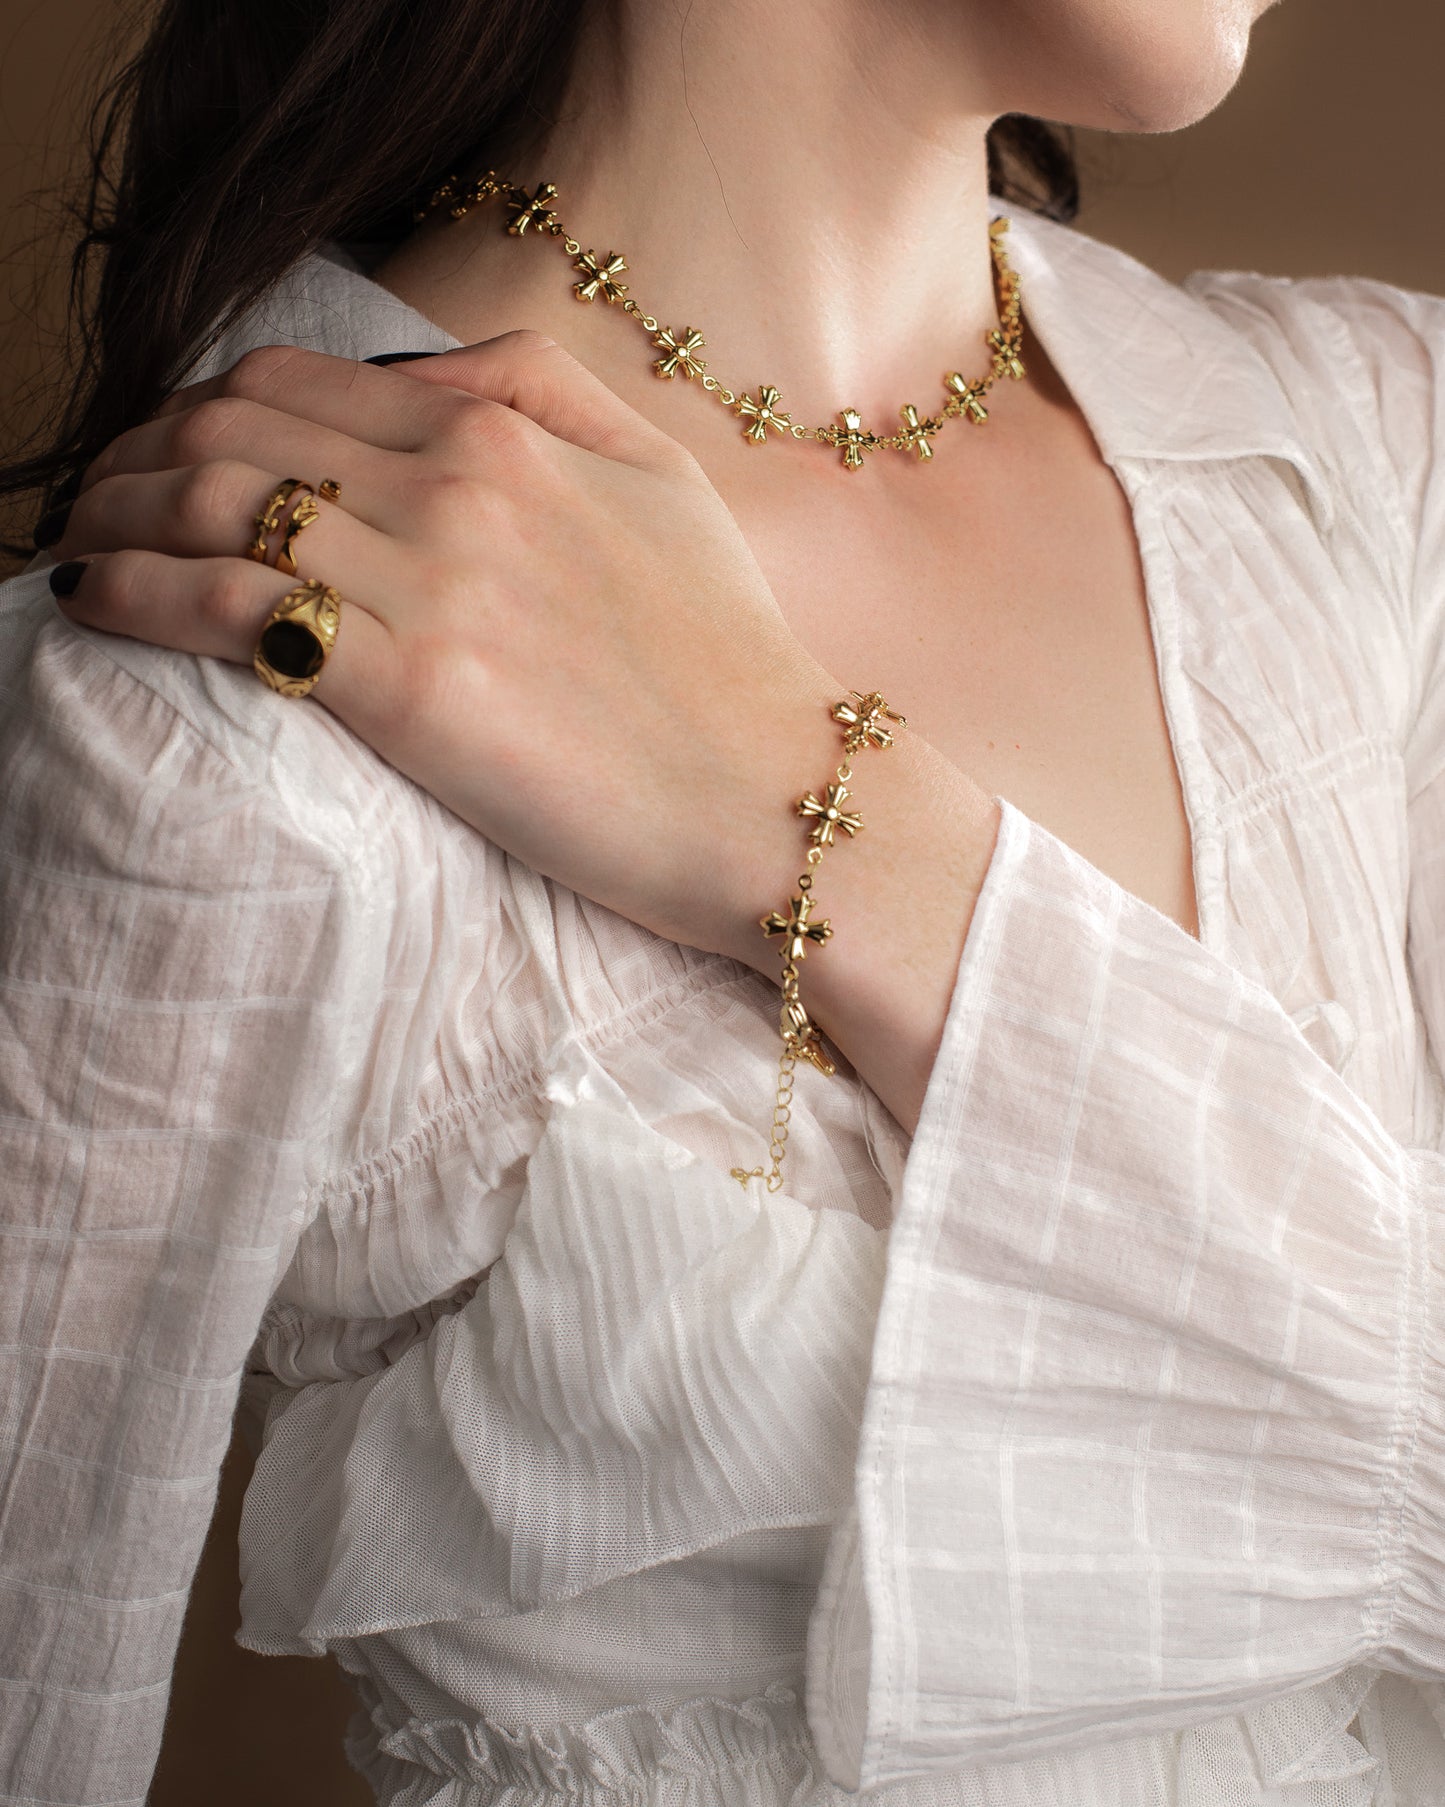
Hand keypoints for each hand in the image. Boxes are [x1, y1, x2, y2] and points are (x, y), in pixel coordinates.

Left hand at [45, 333, 846, 967]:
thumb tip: (418, 364)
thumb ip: (546, 389)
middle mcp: (458, 485)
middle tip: (90, 504)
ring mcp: (434, 584)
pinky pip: (227, 610)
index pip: (290, 381)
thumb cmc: (728, 658)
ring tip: (72, 553)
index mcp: (506, 432)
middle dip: (127, 458)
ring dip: (109, 519)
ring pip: (211, 508)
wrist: (778, 797)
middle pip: (227, 430)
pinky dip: (132, 593)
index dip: (190, 409)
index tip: (155, 458)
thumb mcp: (663, 480)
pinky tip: (90, 605)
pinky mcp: (413, 692)